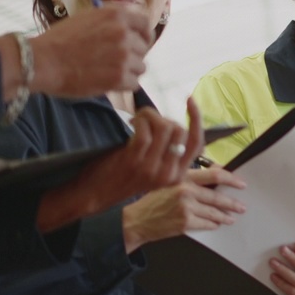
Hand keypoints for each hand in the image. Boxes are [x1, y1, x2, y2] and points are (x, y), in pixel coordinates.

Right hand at [29, 6, 153, 97]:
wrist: (42, 61)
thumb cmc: (59, 41)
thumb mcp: (87, 19)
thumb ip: (110, 23)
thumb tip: (129, 31)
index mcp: (117, 15)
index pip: (145, 24)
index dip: (143, 36)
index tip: (140, 43)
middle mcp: (124, 33)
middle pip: (142, 48)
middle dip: (132, 56)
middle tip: (114, 62)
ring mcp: (123, 56)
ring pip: (140, 67)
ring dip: (128, 71)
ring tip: (108, 72)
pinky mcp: (119, 77)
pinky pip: (134, 84)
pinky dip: (123, 85)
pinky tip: (107, 82)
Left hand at [35, 99, 207, 232]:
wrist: (96, 194)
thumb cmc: (124, 177)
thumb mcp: (155, 170)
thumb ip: (169, 153)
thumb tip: (173, 123)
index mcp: (177, 176)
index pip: (197, 142)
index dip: (197, 118)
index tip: (190, 100)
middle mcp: (169, 174)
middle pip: (180, 130)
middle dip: (163, 117)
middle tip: (147, 119)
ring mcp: (152, 168)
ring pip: (164, 127)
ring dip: (150, 115)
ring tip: (138, 118)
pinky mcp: (134, 160)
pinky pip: (144, 130)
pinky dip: (139, 120)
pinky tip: (132, 121)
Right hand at [121, 166, 246, 252]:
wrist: (136, 221)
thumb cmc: (152, 201)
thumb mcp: (170, 182)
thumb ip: (191, 178)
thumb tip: (216, 172)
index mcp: (183, 177)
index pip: (214, 175)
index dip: (231, 178)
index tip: (241, 184)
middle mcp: (186, 190)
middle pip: (217, 196)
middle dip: (232, 203)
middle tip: (241, 206)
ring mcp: (186, 207)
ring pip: (214, 212)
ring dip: (225, 216)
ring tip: (232, 217)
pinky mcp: (185, 222)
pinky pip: (206, 224)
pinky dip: (213, 225)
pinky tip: (217, 224)